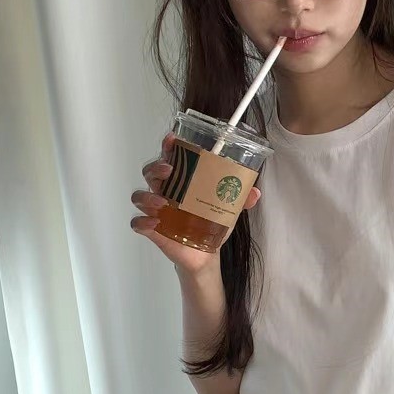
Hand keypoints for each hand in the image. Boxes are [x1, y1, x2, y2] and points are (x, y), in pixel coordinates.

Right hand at [130, 135, 261, 273]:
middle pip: (151, 172)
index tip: (172, 139)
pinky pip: (138, 222)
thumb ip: (241, 198)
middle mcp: (165, 191)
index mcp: (181, 181)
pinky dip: (143, 221)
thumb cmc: (211, 224)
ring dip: (148, 195)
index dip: (169, 146)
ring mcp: (156, 210)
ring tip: (163, 202)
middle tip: (170, 170)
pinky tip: (155, 223)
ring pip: (140, 195)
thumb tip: (255, 192)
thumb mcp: (228, 209)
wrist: (205, 254)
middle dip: (156, 167)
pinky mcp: (152, 229)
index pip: (171, 157)